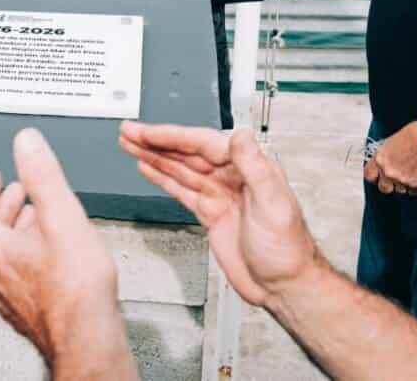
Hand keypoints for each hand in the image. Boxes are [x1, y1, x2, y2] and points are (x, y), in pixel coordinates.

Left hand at [0, 128, 135, 378]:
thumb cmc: (76, 291)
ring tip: (38, 218)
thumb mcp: (62, 218)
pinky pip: (19, 276)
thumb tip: (26, 143)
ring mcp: (11, 298)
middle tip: (16, 191)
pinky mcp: (29, 313)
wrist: (88, 342)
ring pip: (4, 256)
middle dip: (3, 207)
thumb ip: (43, 176)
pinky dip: (28, 255)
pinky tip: (52, 255)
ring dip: (17, 231)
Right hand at [118, 123, 320, 308]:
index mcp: (248, 167)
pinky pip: (182, 189)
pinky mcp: (211, 213)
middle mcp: (232, 176)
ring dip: (154, 156)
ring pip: (180, 169)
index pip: (202, 144)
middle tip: (129, 131)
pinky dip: (163, 178)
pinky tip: (148, 168)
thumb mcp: (272, 203)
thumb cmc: (287, 249)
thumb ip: (254, 166)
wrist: (284, 285)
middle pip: (186, 152)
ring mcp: (220, 194)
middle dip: (156, 141)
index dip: (172, 137)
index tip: (149, 132)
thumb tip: (241, 134)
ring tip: (130, 144)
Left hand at [363, 121, 416, 194]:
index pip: (369, 176)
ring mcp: (402, 180)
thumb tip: (384, 166)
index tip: (379, 176)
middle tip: (397, 178)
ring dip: (405, 184)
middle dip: (389, 184)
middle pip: (384, 188)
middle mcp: (389, 172)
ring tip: (412, 172)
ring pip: (400, 190)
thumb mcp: (389, 144)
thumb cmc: (411, 136)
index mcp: (380, 160)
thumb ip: (384, 158)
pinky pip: (414, 191)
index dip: (375, 177)